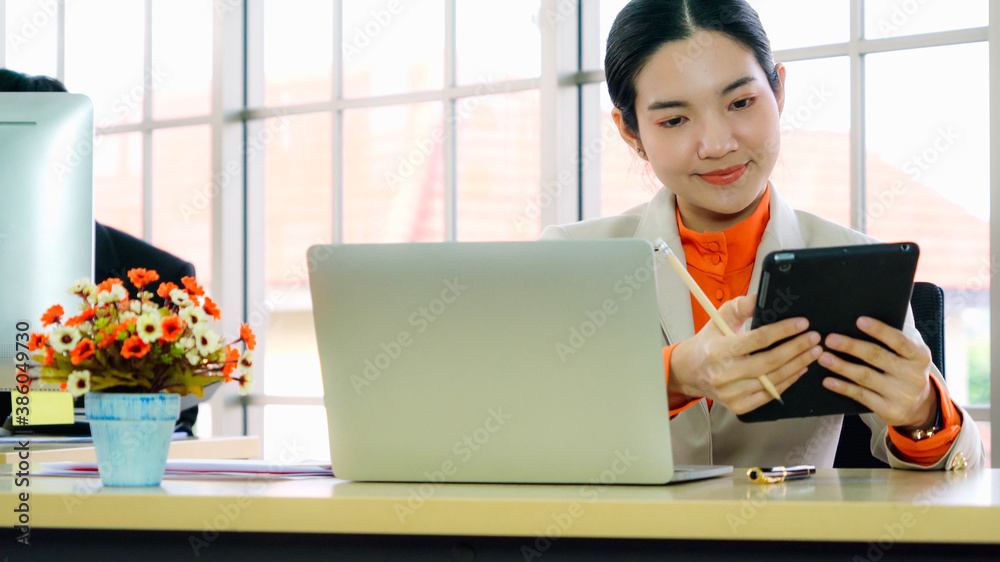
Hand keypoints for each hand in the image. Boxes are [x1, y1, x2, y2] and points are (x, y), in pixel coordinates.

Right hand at [669, 295, 822, 414]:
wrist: (690, 371)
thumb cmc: (710, 342)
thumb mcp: (720, 318)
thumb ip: (742, 306)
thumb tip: (763, 298)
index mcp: (718, 350)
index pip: (758, 340)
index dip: (783, 331)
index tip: (802, 323)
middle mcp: (723, 374)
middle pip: (770, 362)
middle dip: (797, 349)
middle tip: (814, 338)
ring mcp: (731, 393)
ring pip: (773, 380)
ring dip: (798, 365)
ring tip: (813, 352)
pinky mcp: (739, 406)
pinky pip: (770, 395)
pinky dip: (788, 381)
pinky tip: (799, 369)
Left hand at [819, 316, 936, 428]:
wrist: (920, 407)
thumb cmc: (906, 371)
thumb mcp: (910, 356)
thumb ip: (894, 342)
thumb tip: (861, 324)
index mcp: (920, 356)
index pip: (899, 340)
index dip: (879, 330)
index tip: (859, 321)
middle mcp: (913, 376)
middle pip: (877, 357)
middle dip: (851, 346)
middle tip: (829, 339)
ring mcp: (902, 395)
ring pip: (865, 377)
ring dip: (841, 366)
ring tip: (823, 358)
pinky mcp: (890, 410)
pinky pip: (861, 396)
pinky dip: (843, 387)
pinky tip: (828, 381)